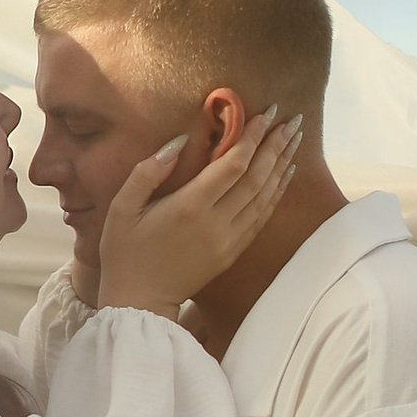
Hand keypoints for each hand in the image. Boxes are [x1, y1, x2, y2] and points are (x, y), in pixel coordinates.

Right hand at [96, 108, 298, 316]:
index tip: (265, 113)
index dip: (252, 137)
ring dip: (282, 165)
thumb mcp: (122, 207)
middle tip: (292, 120)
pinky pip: (261, 218)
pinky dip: (276, 193)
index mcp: (189, 207)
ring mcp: (228, 241)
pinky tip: (284, 174)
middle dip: (276, 145)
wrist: (140, 303)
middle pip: (257, 177)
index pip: (233, 165)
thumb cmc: (124, 252)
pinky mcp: (232, 253)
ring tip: (295, 139)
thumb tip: (179, 141)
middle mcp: (216, 223)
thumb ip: (149, 171)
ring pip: (264, 197)